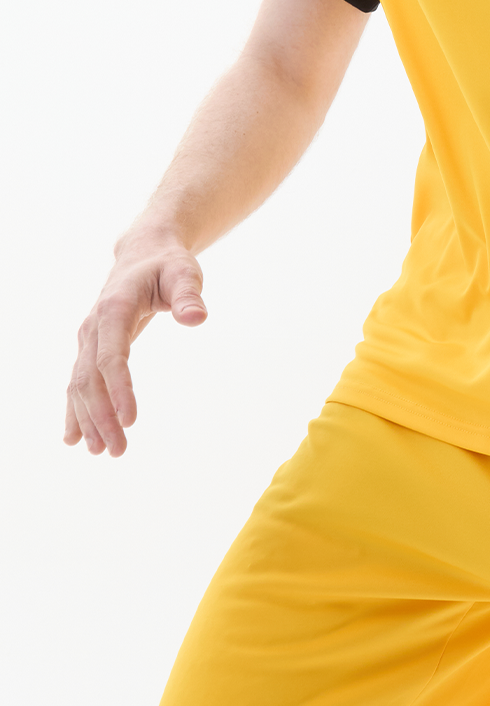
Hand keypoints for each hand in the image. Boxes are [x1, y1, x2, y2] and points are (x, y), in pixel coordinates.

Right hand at [65, 232, 206, 456]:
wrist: (144, 254)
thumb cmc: (167, 264)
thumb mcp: (184, 273)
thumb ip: (189, 295)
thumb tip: (198, 318)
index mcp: (114, 309)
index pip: (112, 356)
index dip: (119, 389)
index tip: (131, 420)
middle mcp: (93, 326)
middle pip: (91, 378)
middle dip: (102, 416)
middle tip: (118, 450)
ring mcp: (88, 338)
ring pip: (80, 385)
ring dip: (88, 420)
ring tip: (101, 452)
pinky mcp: (90, 348)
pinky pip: (78, 382)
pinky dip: (75, 411)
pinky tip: (75, 439)